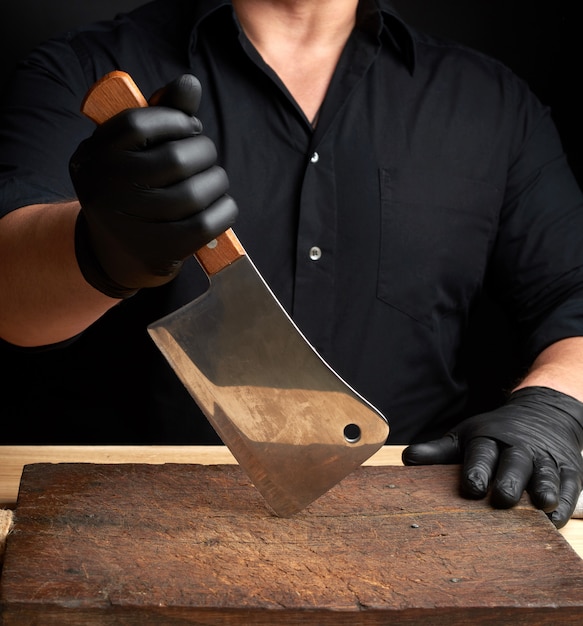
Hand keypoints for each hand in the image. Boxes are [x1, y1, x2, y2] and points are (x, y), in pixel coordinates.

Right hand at [70, 74, 237, 297]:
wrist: (117, 252)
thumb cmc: (133, 189)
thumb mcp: (134, 152)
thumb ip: (162, 116)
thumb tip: (190, 83)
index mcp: (94, 158)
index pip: (139, 125)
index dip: (175, 120)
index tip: (191, 128)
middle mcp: (105, 191)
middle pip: (175, 158)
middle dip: (204, 151)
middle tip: (206, 157)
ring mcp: (130, 225)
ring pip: (195, 192)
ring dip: (217, 181)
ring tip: (214, 180)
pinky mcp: (157, 251)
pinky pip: (206, 223)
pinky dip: (225, 210)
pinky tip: (221, 204)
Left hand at [402, 387, 582, 527]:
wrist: (542, 414)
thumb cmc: (494, 434)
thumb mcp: (466, 438)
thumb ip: (439, 452)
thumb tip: (408, 460)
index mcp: (489, 438)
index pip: (482, 452)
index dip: (477, 469)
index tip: (471, 487)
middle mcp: (518, 448)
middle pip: (515, 462)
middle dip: (510, 480)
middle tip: (503, 499)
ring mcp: (546, 459)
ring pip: (546, 473)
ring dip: (545, 488)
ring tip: (543, 505)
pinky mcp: (569, 470)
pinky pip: (570, 485)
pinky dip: (566, 501)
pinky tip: (558, 515)